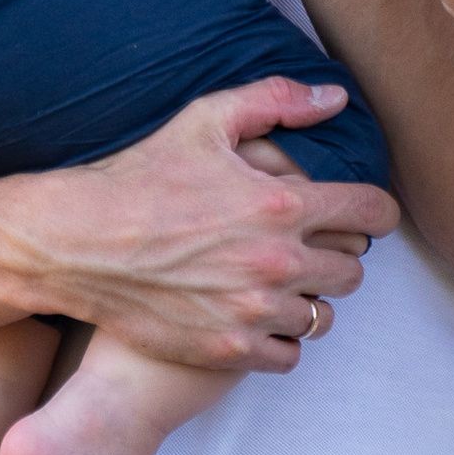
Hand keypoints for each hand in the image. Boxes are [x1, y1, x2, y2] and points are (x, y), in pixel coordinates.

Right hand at [27, 80, 388, 371]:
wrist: (77, 244)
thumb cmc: (139, 176)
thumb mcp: (204, 120)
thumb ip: (276, 101)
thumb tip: (335, 99)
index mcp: (282, 205)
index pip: (372, 213)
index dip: (376, 210)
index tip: (363, 213)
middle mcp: (277, 264)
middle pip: (354, 271)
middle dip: (340, 254)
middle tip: (311, 245)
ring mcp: (254, 311)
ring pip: (323, 317)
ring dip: (310, 299)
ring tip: (280, 282)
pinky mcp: (228, 349)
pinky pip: (289, 355)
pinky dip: (280, 338)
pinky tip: (257, 315)